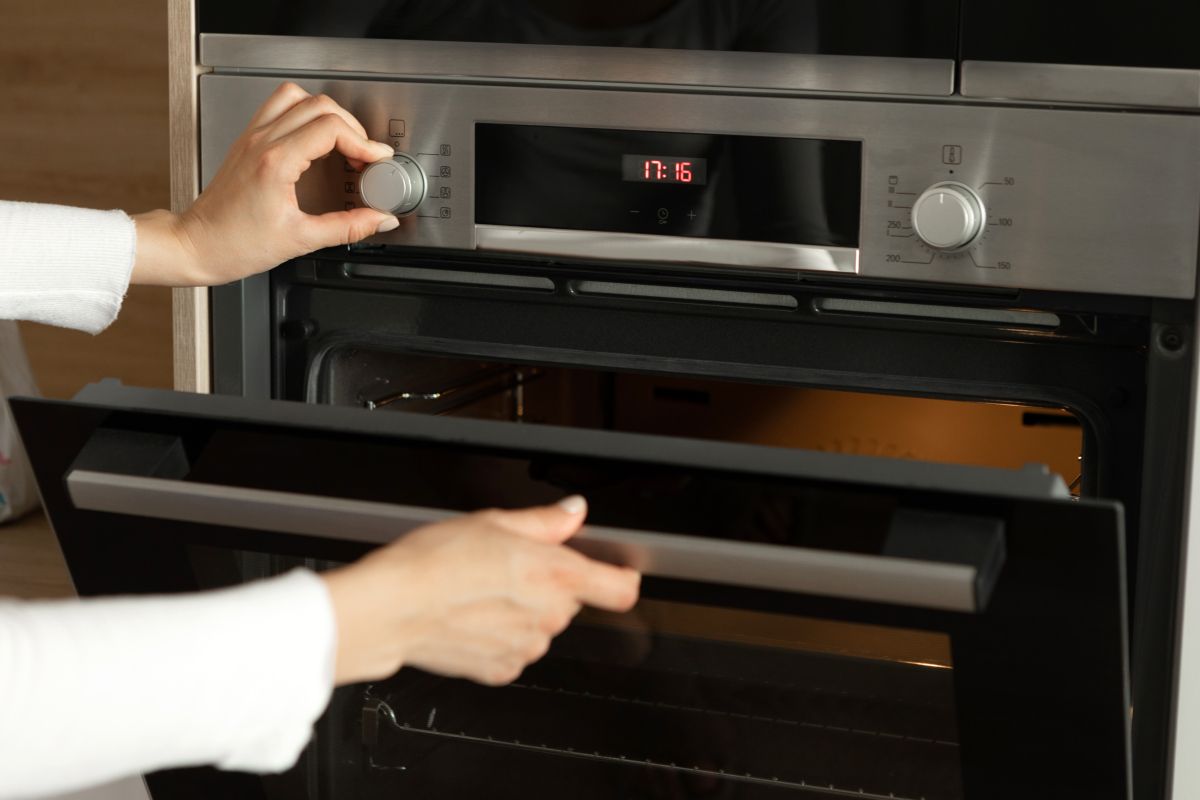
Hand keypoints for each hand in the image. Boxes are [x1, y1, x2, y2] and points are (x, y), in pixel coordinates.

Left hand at [131, 82, 397, 286]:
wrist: (196, 245)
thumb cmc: (234, 245)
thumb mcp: (301, 241)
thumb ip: (347, 228)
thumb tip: (380, 219)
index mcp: (275, 162)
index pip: (330, 128)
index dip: (363, 142)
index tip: (377, 160)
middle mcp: (262, 141)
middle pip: (320, 106)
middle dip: (352, 128)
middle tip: (365, 156)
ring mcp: (253, 137)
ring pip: (298, 98)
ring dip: (327, 114)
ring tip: (343, 142)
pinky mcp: (248, 141)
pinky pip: (279, 107)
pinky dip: (304, 114)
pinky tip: (315, 140)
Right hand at [320, 496, 640, 685]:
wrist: (391, 607)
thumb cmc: (434, 562)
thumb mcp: (494, 521)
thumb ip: (546, 521)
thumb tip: (572, 512)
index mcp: (557, 574)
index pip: (622, 588)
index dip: (622, 576)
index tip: (617, 570)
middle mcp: (549, 615)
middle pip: (571, 599)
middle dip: (548, 583)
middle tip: (507, 566)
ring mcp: (527, 647)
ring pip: (541, 624)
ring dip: (523, 610)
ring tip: (481, 590)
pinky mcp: (502, 670)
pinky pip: (515, 649)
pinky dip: (500, 635)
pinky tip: (472, 616)